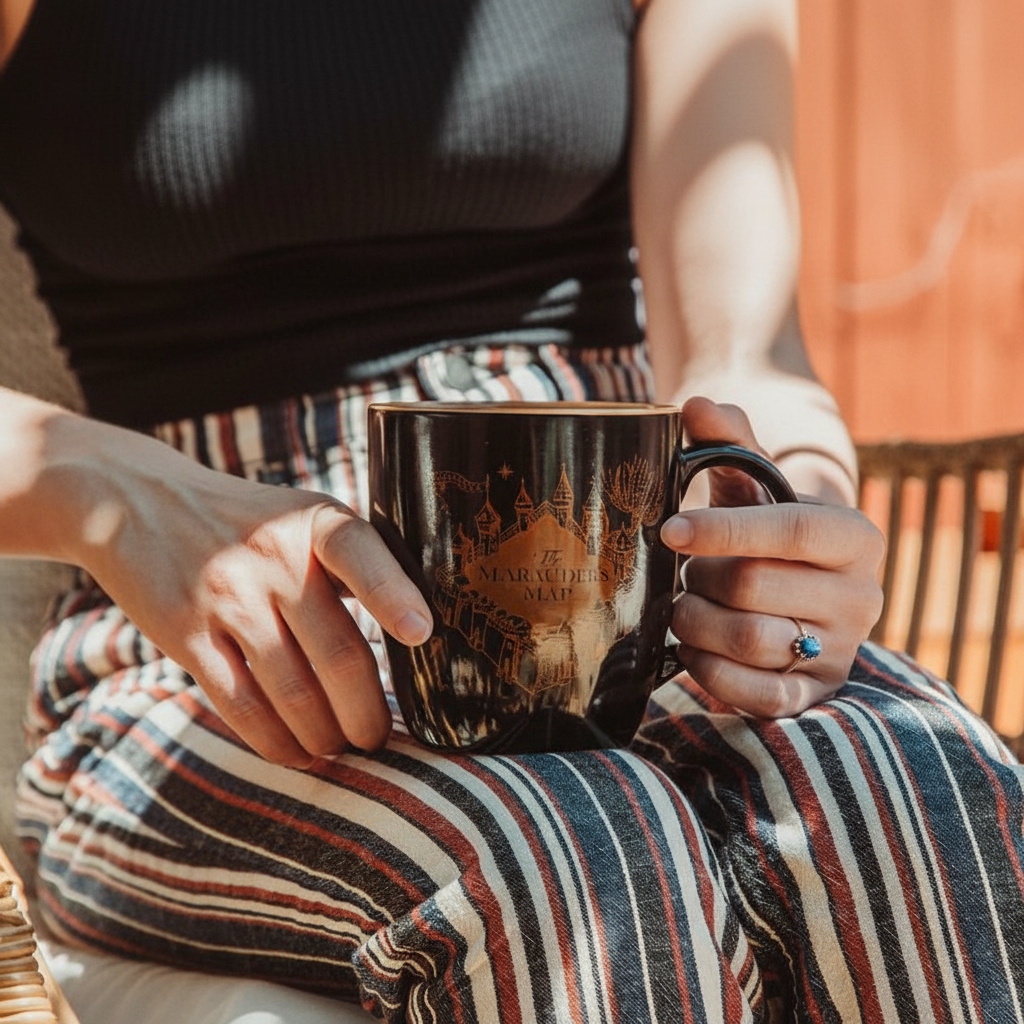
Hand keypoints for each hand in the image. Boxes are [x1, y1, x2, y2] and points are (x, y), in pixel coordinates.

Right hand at [65, 424, 431, 766]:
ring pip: (293, 692)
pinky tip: (297, 753)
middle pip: (337, 652)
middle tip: (378, 738)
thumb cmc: (248, 522)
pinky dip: (276, 742)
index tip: (421, 633)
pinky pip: (241, 706)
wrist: (138, 503)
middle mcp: (274, 559)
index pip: (360, 553)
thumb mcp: (303, 516)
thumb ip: (353, 562)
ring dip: (325, 736)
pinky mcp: (187, 635)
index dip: (393, 595)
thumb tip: (417, 632)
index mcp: (315, 522)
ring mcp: (228, 598)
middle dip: (366, 712)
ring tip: (340, 749)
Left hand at [660, 397, 883, 716]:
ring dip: (696, 622)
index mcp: (855, 537)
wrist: (796, 591)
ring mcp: (841, 652)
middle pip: (755, 586)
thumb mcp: (753, 482)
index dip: (723, 528)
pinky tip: (694, 648)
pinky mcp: (815, 696)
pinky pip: (757, 695)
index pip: (790, 529)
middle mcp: (862, 597)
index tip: (669, 528)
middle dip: (700, 577)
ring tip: (685, 606)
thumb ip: (729, 440)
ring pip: (750, 639)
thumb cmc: (765, 530)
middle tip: (684, 572)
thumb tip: (697, 405)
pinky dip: (710, 671)